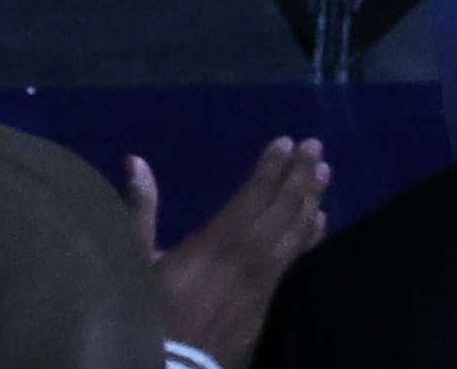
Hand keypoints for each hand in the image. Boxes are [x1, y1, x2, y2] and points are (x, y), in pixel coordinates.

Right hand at [130, 137, 329, 368]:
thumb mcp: (133, 262)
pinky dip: (310, 238)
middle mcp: (243, 260)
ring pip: (294, 235)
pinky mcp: (267, 308)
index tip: (284, 142)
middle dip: (298, 176)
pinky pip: (296, 264)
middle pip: (280, 211)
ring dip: (310, 200)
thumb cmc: (145, 314)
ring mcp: (260, 286)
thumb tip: (136, 162)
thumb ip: (140, 210)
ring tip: (323, 173)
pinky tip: (320, 221)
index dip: (270, 169)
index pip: (250, 197)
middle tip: (314, 146)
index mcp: (210, 245)